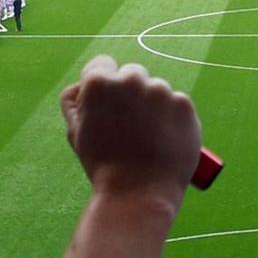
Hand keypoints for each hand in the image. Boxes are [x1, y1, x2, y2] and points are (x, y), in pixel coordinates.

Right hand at [61, 57, 200, 199]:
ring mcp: (160, 90)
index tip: (108, 104)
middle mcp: (130, 79)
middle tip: (129, 126)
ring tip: (148, 138)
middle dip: (130, 94)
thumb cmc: (103, 165)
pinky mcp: (184, 104)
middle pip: (131, 74)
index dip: (103, 85)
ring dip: (153, 106)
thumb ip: (74, 103)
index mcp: (99, 83)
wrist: (138, 193)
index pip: (102, 64)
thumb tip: (81, 85)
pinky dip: (172, 118)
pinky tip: (165, 140)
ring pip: (156, 89)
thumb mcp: (76, 132)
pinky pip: (176, 104)